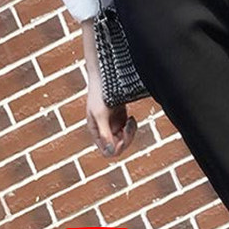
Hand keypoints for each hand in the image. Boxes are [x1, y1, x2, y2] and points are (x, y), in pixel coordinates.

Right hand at [81, 19, 136, 157]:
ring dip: (130, 133)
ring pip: (124, 139)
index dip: (116, 149)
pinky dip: (132, 126)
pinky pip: (128, 131)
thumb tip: (110, 152)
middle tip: (129, 126)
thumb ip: (105, 134)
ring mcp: (112, 125)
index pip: (107, 152)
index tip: (121, 138)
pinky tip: (131, 116)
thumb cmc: (99, 94)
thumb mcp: (101, 114)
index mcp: (96, 132)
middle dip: (126, 139)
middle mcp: (104, 130)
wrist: (105, 77)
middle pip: (118, 147)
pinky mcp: (120, 118)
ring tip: (131, 120)